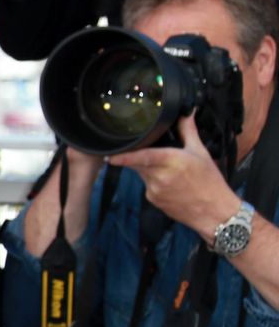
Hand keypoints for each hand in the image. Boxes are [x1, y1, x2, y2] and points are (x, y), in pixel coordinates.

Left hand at [107, 114, 242, 239]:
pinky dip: (154, 182)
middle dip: (142, 157)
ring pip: (142, 174)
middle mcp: (160, 176)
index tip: (111, 157)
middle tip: (161, 157)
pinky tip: (171, 185)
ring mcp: (154, 190)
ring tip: (172, 173)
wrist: (214, 212)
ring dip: (150, 170)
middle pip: (139, 163)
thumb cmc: (210, 182)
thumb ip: (188, 131)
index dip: (125, 157)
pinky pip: (147, 186)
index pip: (142, 157)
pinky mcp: (153, 200)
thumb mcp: (201, 152)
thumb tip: (186, 114)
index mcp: (171, 161)